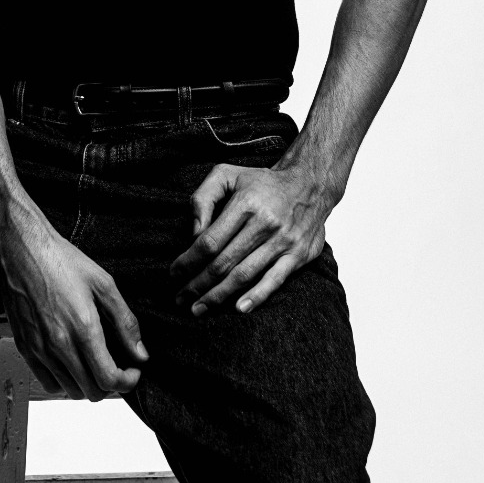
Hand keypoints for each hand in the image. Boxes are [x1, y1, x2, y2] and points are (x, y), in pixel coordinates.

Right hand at [0, 206, 148, 400]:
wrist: (20, 250)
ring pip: (70, 391)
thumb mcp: (102, 283)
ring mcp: (40, 349)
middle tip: (116, 366)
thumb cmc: (59, 260)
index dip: (127, 382)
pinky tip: (70, 363)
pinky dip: (63, 382)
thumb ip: (125, 321)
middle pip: (92, 391)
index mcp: (83, 327)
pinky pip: (47, 384)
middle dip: (110, 384)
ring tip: (93, 364)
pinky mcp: (25, 348)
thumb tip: (140, 352)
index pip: (109, 379)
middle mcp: (60, 344)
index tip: (132, 372)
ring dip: (87, 384)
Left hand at [169, 160, 328, 315]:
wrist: (309, 184)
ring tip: (198, 308)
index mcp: (245, 204)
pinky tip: (238, 308)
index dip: (189, 261)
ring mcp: (282, 241)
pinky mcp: (298, 255)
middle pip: (224, 262)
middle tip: (180, 298)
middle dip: (198, 284)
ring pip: (244, 275)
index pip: (210, 240)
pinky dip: (256, 296)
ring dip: (218, 295)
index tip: (174, 273)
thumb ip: (204, 197)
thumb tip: (194, 232)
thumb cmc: (262, 182)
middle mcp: (264, 223)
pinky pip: (274, 280)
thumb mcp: (228, 174)